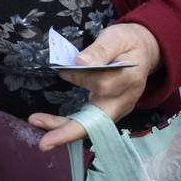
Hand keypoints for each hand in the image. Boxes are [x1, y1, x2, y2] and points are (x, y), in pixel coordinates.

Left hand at [28, 22, 161, 150]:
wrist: (143, 52)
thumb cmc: (128, 42)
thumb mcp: (116, 38)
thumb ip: (100, 50)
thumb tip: (80, 62)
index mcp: (128, 79)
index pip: (103, 86)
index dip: (81, 80)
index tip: (63, 71)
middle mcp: (123, 101)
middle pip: (96, 122)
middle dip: (68, 132)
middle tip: (43, 141)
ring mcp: (117, 110)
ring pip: (90, 126)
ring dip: (63, 130)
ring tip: (36, 123)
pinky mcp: (108, 112)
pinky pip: (89, 123)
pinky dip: (68, 126)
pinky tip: (49, 125)